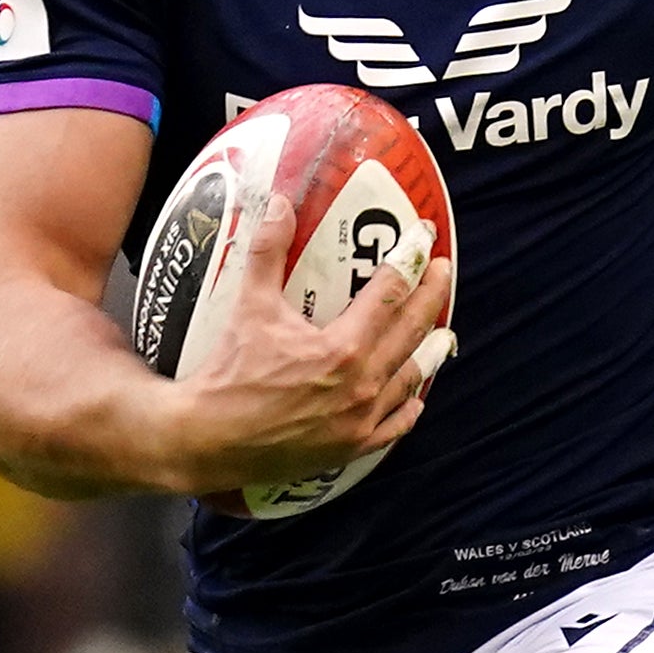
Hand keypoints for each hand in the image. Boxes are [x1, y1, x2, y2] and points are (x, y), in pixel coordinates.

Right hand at [163, 195, 455, 497]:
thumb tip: (278, 204)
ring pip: (410, 378)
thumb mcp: (248, 307)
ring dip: (428, 350)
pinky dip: (408, 408)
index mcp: (342, 349)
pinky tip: (416, 397)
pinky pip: (393, 426)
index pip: (390, 292)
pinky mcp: (350, 448)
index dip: (410, 259)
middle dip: (432, 295)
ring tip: (441, 331)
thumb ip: (268, 252)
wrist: (210, 442)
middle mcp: (361, 386)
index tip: (423, 237)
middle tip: (443, 269)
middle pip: (412, 331)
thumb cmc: (228, 376)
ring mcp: (360, 421)